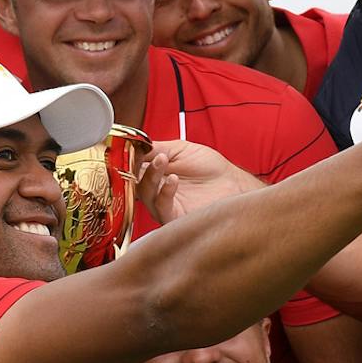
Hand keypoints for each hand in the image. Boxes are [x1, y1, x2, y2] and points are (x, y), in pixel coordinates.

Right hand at [137, 140, 261, 224]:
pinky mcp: (174, 218)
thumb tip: (135, 144)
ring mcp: (163, 206)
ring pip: (145, 195)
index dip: (129, 160)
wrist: (232, 184)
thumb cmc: (211, 169)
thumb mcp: (181, 149)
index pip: (133, 169)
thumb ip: (157, 147)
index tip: (131, 149)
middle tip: (148, 155)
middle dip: (136, 168)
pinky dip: (164, 193)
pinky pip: (161, 208)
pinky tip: (173, 180)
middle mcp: (155, 191)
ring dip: (150, 176)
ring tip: (162, 161)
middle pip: (134, 183)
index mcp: (154, 175)